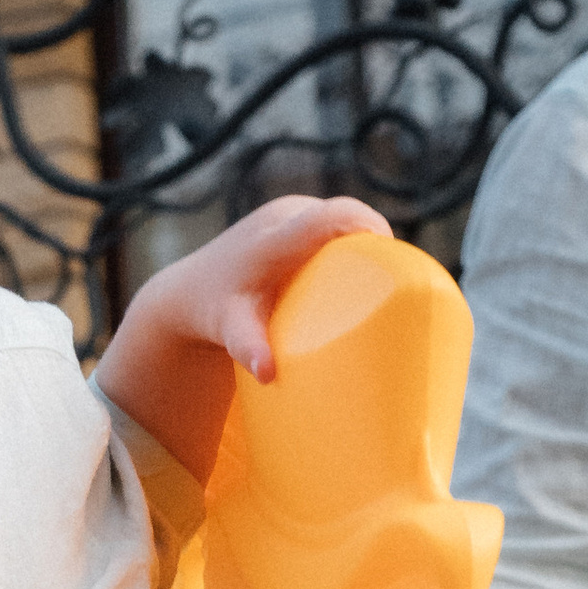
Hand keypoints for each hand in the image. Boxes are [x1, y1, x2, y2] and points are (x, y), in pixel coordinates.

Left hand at [96, 192, 390, 486]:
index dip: (372, 228)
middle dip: (376, 242)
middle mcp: (285, 215)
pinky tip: (365, 272)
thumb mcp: (230, 327)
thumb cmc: (215, 313)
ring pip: (341, 221)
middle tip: (399, 283)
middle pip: (347, 216)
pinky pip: (332, 226)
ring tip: (387, 281)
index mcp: (278, 234)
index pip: (337, 216)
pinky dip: (349, 244)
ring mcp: (289, 214)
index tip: (395, 262)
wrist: (188, 292)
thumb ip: (247, 346)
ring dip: (364, 243)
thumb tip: (268, 374)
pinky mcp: (292, 221)